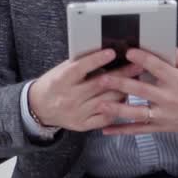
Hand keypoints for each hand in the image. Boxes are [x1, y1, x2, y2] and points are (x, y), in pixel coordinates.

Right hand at [27, 48, 142, 131]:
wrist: (40, 107)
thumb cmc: (55, 83)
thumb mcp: (62, 69)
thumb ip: (82, 64)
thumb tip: (108, 53)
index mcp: (61, 80)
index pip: (80, 68)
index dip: (96, 60)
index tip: (112, 52)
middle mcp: (68, 98)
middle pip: (98, 85)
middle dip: (121, 74)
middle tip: (138, 65)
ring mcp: (76, 113)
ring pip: (106, 101)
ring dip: (123, 91)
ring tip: (137, 81)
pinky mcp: (82, 125)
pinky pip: (105, 117)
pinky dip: (117, 108)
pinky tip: (125, 98)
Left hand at [95, 48, 177, 134]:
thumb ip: (177, 57)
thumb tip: (163, 44)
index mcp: (177, 79)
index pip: (156, 67)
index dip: (141, 58)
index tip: (128, 52)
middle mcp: (169, 97)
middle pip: (141, 89)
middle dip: (121, 82)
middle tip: (103, 78)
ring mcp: (164, 114)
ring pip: (137, 112)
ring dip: (117, 108)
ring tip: (100, 103)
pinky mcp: (161, 126)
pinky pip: (139, 129)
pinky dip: (122, 130)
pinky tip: (107, 129)